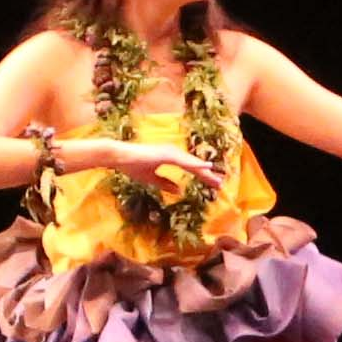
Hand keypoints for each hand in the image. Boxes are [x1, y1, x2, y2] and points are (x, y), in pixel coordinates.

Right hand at [63, 135, 218, 195]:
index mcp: (170, 158)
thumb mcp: (152, 178)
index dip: (202, 176)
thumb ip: (165, 183)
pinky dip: (195, 164)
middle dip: (208, 175)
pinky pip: (184, 161)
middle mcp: (173, 153)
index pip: (191, 168)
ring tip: (217, 180)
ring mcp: (170, 152)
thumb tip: (179, 190)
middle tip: (221, 184)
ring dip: (205, 172)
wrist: (119, 157)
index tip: (214, 184)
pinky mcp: (166, 154)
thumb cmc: (132, 165)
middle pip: (195, 165)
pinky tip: (206, 168)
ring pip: (192, 163)